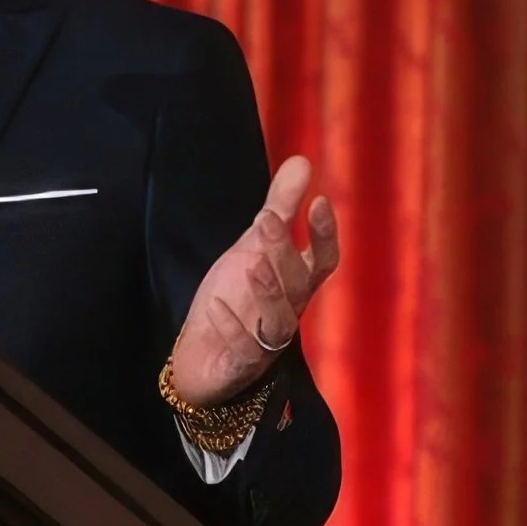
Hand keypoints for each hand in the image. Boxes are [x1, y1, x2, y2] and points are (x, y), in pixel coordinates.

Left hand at [169, 156, 339, 406]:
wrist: (202, 356)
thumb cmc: (236, 298)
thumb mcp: (252, 248)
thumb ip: (279, 209)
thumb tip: (302, 161)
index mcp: (295, 284)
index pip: (322, 260)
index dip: (323, 234)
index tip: (319, 200)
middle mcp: (287, 311)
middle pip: (297, 283)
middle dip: (284, 252)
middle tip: (266, 220)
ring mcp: (266, 342)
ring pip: (279, 320)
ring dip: (269, 292)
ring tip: (252, 262)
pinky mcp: (240, 364)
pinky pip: (243, 349)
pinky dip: (231, 328)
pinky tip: (216, 305)